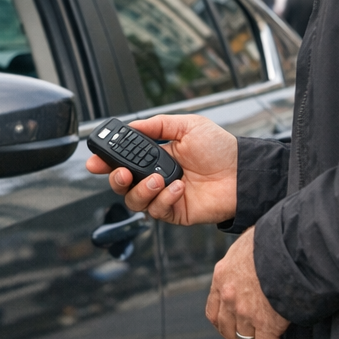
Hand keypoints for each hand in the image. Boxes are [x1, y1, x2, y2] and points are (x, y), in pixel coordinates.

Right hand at [84, 113, 238, 224]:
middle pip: (122, 185)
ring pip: (135, 201)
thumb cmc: (221, 148)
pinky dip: (164, 199)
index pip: (124, 160)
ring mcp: (165, 196)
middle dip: (115, 180)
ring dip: (141, 190)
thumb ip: (157, 125)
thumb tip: (131, 126)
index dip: (106, 162)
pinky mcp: (176, 212)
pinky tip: (179, 188)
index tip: (95, 161)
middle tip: (121, 173)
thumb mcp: (187, 125)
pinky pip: (157, 211)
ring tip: (158, 179)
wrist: (243, 172)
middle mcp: (157, 177)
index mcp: (157, 156)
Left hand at [206, 227, 288, 338]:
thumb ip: (243, 260)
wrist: (288, 245)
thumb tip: (253, 261)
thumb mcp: (246, 245)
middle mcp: (228, 297)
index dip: (224, 324)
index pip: (213, 311)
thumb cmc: (272, 239)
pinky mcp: (267, 323)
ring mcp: (246, 312)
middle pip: (227, 330)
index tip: (235, 328)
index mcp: (222, 277)